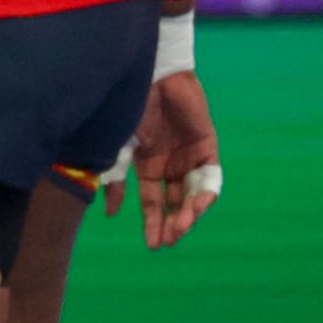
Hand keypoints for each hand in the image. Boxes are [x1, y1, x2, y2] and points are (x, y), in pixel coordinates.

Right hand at [121, 69, 218, 247]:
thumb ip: (115, 180)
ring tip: (182, 228)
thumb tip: (112, 214)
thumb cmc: (129, 108)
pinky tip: (197, 206)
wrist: (151, 76)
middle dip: (173, 223)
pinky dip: (205, 193)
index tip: (154, 245)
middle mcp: (170, 164)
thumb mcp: (118, 149)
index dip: (154, 223)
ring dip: (189, 213)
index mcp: (148, 165)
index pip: (153, 202)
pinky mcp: (207, 146)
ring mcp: (190, 156)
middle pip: (176, 202)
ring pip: (193, 193)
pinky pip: (211, 177)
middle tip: (168, 241)